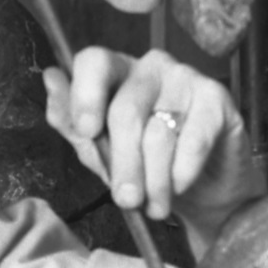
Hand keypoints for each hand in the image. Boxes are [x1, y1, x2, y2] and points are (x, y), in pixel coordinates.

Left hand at [49, 48, 251, 224]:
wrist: (205, 191)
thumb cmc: (148, 166)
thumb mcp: (101, 151)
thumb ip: (73, 121)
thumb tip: (51, 77)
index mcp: (116, 73)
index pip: (93, 61)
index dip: (86, 95)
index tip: (87, 132)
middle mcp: (150, 67)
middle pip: (125, 110)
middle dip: (123, 165)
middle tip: (127, 200)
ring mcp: (186, 79)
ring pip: (159, 133)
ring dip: (154, 180)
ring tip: (156, 206)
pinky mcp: (216, 99)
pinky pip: (193, 139)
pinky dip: (182, 171)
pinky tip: (180, 186)